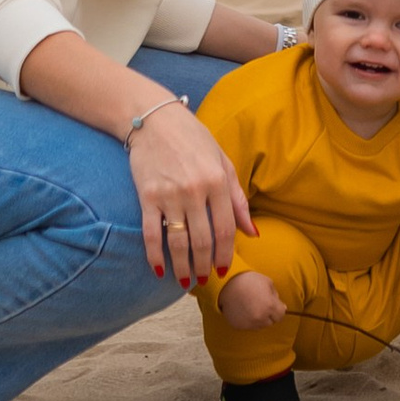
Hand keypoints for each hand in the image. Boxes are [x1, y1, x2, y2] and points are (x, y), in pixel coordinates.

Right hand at [128, 105, 252, 287]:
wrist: (154, 119)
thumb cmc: (193, 139)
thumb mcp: (222, 161)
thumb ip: (237, 198)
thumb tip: (252, 232)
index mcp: (217, 181)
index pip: (225, 229)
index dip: (225, 254)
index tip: (223, 270)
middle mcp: (195, 190)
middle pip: (202, 241)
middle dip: (204, 266)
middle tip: (204, 280)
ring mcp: (170, 194)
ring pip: (178, 242)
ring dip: (182, 267)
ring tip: (184, 281)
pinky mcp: (147, 196)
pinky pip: (152, 233)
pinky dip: (155, 255)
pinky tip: (159, 269)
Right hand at [215, 269, 287, 330]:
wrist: (226, 284)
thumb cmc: (247, 280)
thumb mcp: (267, 282)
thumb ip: (275, 295)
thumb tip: (281, 306)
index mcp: (270, 306)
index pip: (281, 315)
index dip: (278, 309)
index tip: (273, 304)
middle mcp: (261, 318)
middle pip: (271, 322)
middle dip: (269, 314)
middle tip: (261, 303)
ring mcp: (250, 324)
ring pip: (260, 326)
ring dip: (259, 318)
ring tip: (252, 306)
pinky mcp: (240, 327)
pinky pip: (249, 326)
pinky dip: (249, 321)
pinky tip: (244, 310)